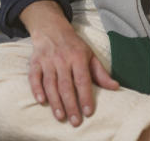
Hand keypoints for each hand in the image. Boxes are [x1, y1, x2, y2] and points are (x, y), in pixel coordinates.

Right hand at [20, 1, 119, 125]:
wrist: (51, 28)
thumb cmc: (73, 45)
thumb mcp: (90, 55)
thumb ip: (101, 73)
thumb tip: (115, 87)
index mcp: (78, 57)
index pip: (82, 80)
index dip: (86, 96)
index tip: (89, 112)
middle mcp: (62, 59)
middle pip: (66, 85)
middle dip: (71, 104)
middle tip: (75, 121)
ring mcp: (47, 60)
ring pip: (50, 83)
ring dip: (55, 101)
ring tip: (60, 116)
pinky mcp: (35, 62)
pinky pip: (34, 77)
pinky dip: (36, 88)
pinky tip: (41, 101)